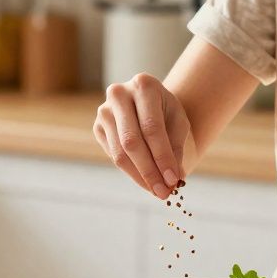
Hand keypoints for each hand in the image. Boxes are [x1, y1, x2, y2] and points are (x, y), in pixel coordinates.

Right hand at [94, 73, 189, 198]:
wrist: (151, 105)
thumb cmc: (167, 113)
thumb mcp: (178, 124)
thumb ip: (175, 149)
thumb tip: (174, 180)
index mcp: (143, 85)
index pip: (151, 127)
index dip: (162, 156)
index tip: (174, 180)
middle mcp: (119, 94)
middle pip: (131, 141)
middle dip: (149, 171)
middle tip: (164, 192)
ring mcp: (104, 110)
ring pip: (119, 152)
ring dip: (140, 176)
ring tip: (158, 191)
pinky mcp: (97, 127)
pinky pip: (113, 156)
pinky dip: (131, 172)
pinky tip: (146, 182)